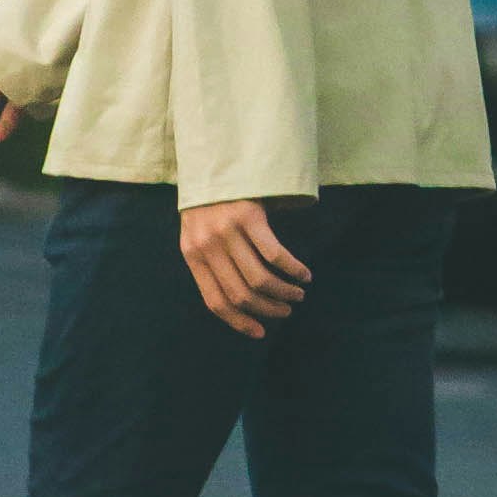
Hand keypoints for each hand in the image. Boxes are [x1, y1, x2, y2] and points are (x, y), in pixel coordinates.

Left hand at [179, 199, 312, 339]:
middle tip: (286, 311)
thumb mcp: (198, 235)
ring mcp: (228, 232)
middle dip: (268, 309)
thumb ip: (211, 263)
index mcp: (192, 256)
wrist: (215, 163)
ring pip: (260, 279)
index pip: (215, 301)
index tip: (260, 332)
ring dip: (283, 293)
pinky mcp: (249, 216)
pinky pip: (275, 255)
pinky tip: (303, 274)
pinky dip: (293, 269)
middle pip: (241, 294)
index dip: (239, 322)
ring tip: (297, 295)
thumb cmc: (208, 205)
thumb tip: (239, 304)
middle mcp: (208, 246)